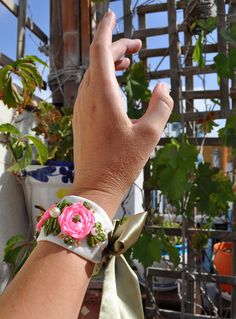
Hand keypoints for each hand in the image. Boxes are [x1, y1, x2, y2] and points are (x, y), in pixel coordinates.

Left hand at [71, 11, 172, 217]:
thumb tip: (164, 86)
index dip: (107, 30)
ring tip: (127, 61)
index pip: (100, 51)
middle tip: (137, 47)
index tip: (112, 15)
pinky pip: (89, 90)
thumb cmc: (121, 164)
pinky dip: (102, 80)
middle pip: (98, 61)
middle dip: (116, 48)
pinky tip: (114, 85)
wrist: (95, 186)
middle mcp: (88, 98)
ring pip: (93, 75)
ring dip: (109, 64)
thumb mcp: (150, 134)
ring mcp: (81, 109)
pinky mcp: (80, 119)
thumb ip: (161, 106)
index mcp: (103, 97)